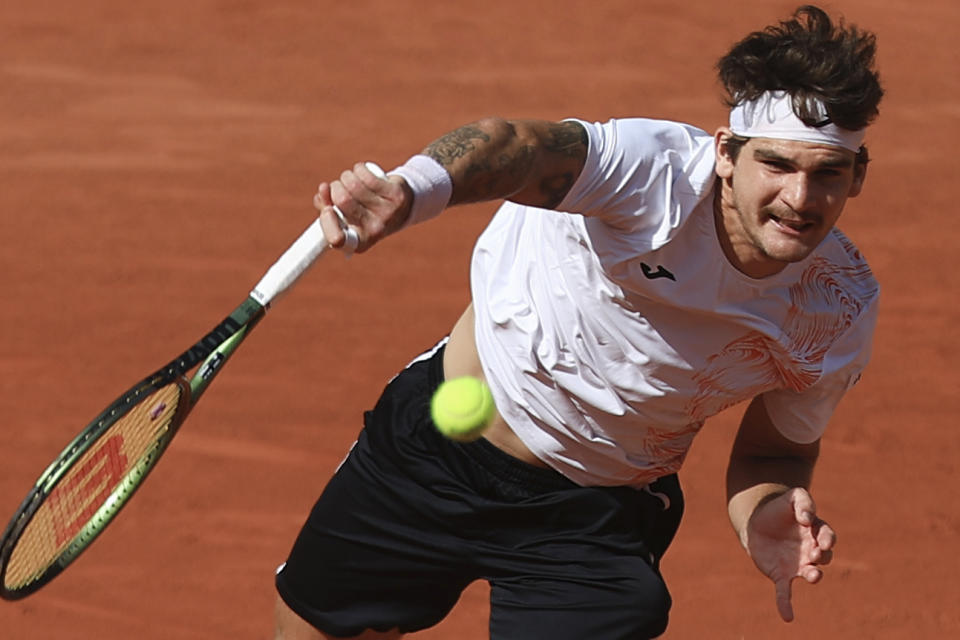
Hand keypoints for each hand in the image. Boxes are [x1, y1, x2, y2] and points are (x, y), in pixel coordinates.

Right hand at [314, 162, 411, 252]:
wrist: (402, 207)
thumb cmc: (364, 212)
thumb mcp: (344, 216)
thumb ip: (326, 207)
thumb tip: (323, 190)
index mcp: (360, 243)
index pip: (338, 240)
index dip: (327, 221)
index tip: (327, 209)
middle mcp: (375, 230)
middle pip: (342, 200)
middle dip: (335, 188)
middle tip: (338, 187)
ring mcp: (388, 213)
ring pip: (354, 185)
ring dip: (346, 176)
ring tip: (350, 179)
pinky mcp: (396, 195)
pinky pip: (367, 175)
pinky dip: (359, 169)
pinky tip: (361, 172)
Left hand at [744, 488, 835, 621]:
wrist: (757, 524)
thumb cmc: (778, 509)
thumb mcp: (791, 498)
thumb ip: (803, 502)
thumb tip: (808, 518)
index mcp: (815, 531)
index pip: (827, 535)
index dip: (826, 538)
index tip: (820, 537)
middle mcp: (811, 550)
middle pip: (824, 555)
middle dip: (822, 556)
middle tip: (815, 554)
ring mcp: (798, 564)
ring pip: (812, 573)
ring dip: (814, 575)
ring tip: (813, 576)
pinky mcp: (782, 575)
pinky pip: (785, 592)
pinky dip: (786, 604)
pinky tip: (787, 616)